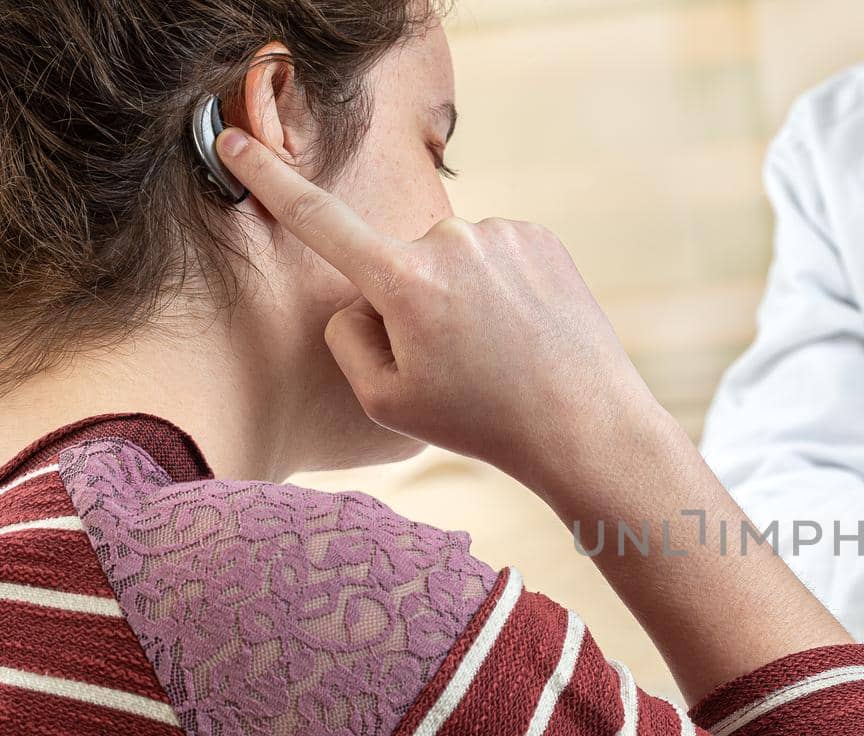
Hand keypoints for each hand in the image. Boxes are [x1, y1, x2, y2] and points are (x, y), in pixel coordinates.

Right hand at [216, 128, 669, 494]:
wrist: (585, 423)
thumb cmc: (484, 422)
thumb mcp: (388, 401)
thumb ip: (349, 339)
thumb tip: (360, 300)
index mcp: (404, 281)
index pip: (318, 219)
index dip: (268, 179)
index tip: (234, 140)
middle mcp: (451, 241)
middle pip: (398, 265)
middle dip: (412, 305)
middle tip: (459, 363)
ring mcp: (501, 233)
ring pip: (451, 262)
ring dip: (462, 298)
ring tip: (501, 353)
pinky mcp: (539, 236)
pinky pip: (493, 258)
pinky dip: (501, 289)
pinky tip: (525, 330)